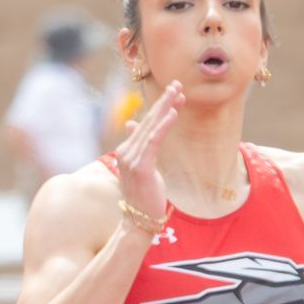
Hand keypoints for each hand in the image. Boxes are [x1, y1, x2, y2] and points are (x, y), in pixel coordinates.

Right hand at [113, 79, 183, 232]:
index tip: (174, 93)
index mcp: (126, 151)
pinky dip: (163, 126)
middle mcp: (125, 152)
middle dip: (163, 101)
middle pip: (147, 120)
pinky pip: (154, 141)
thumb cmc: (143, 195)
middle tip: (177, 83)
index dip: (159, 107)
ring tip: (178, 93)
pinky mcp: (141, 167)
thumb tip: (131, 124)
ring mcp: (131, 159)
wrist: (140, 220)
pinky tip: (173, 114)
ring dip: (166, 108)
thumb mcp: (141, 167)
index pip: (144, 123)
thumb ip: (137, 145)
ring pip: (151, 127)